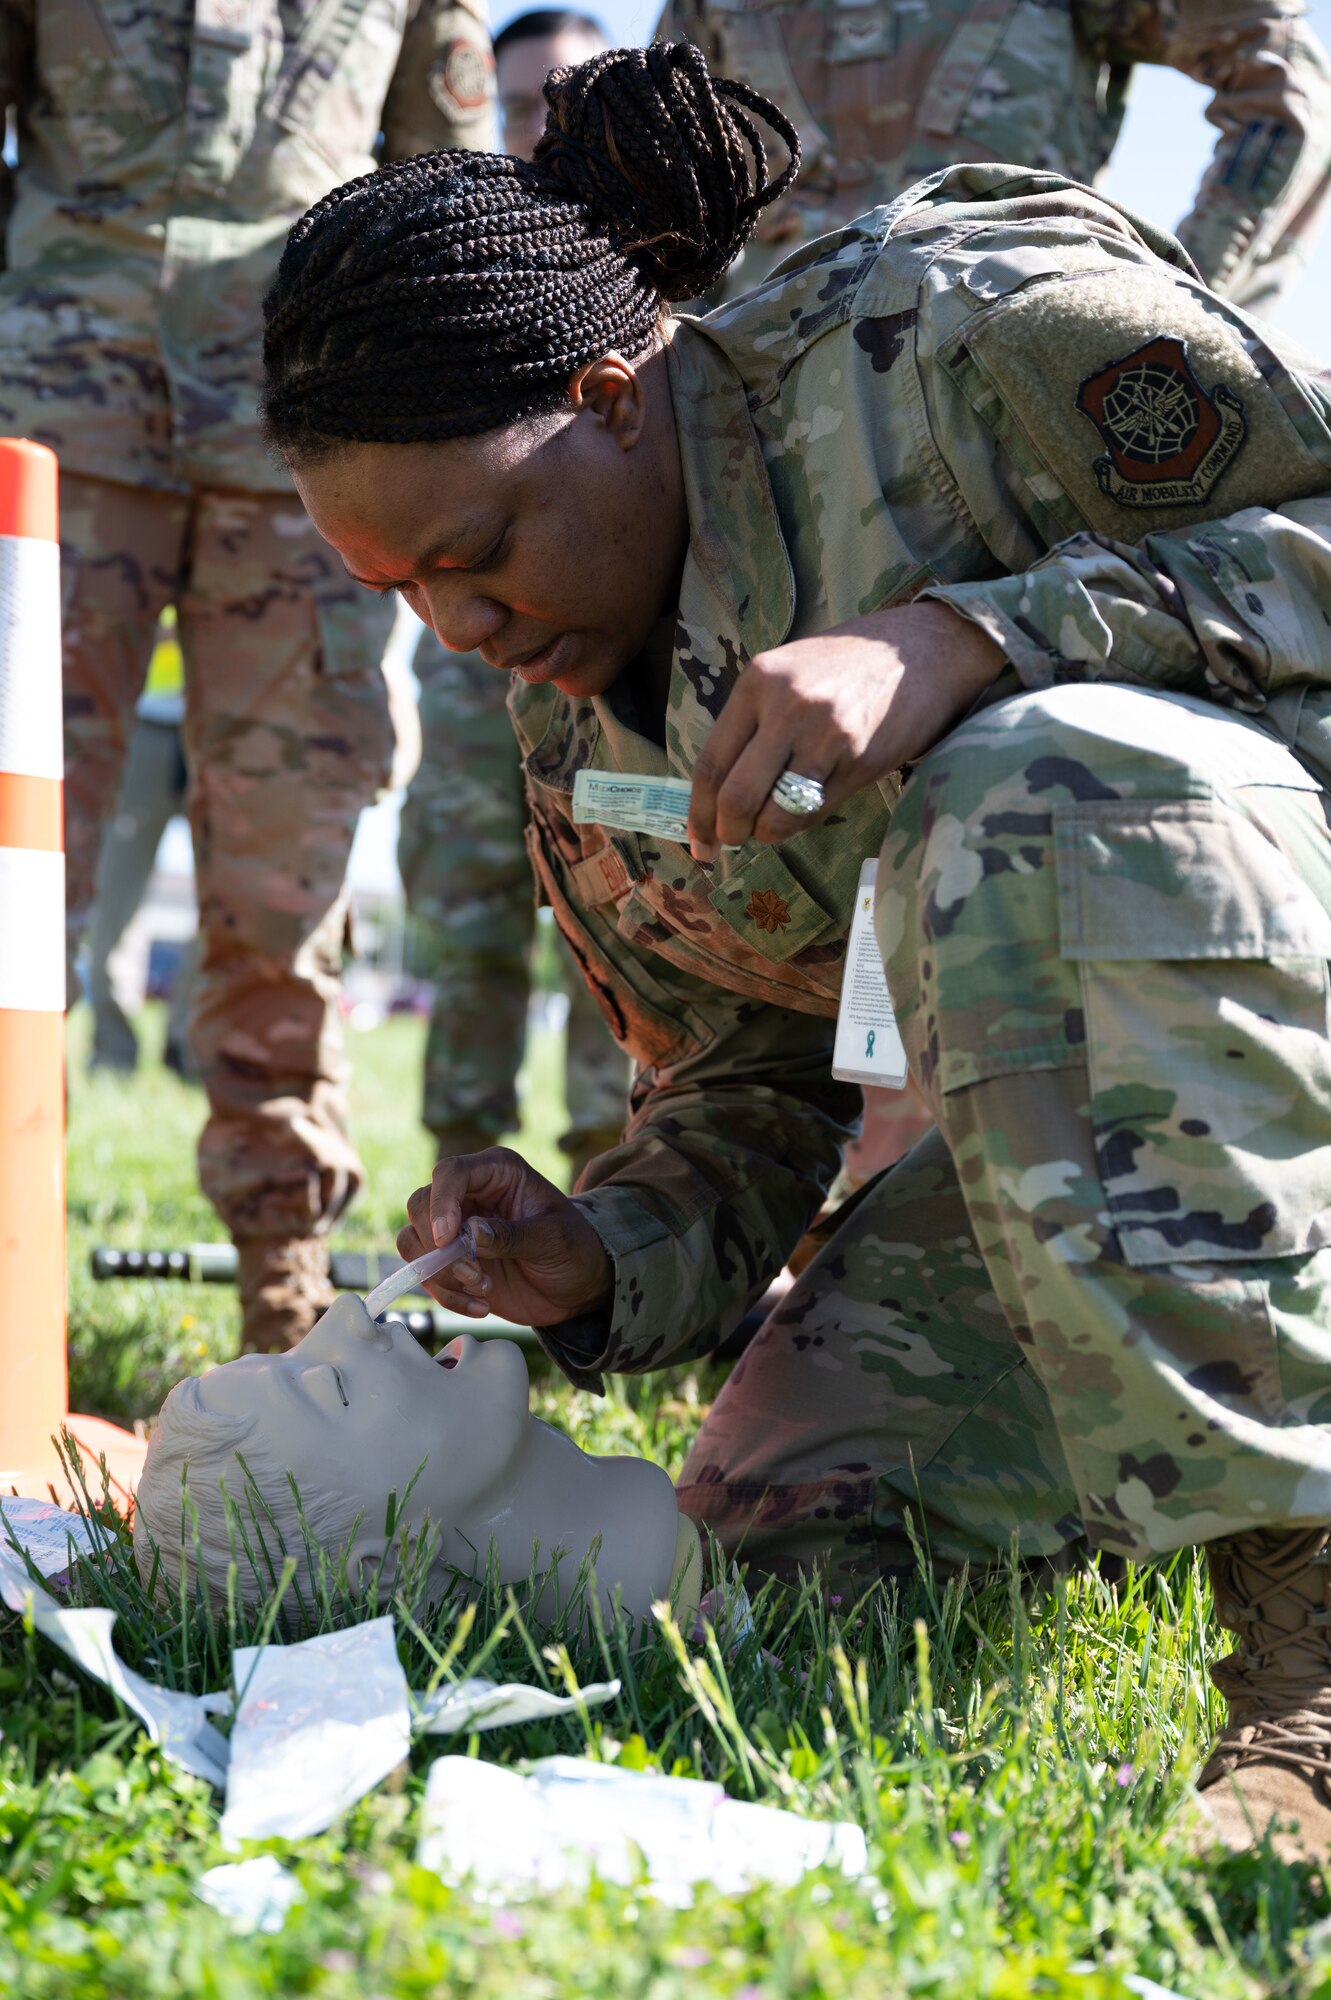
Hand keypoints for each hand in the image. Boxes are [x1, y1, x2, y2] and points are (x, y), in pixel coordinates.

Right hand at [398, 1147, 612, 1327]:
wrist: (578, 1286)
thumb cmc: (574, 1249)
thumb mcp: (554, 1239)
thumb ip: (513, 1234)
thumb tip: (471, 1232)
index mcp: (498, 1172)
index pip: (451, 1173)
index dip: (442, 1203)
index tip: (448, 1240)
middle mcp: (469, 1194)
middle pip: (420, 1205)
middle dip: (438, 1245)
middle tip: (473, 1273)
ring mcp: (455, 1229)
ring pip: (414, 1241)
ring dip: (440, 1272)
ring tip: (483, 1288)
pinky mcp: (450, 1262)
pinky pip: (424, 1274)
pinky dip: (447, 1295)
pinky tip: (480, 1305)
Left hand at [687, 601, 1002, 859]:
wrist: (921, 653)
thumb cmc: (848, 667)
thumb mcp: (789, 673)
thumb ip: (754, 722)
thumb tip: (719, 793)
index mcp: (758, 681)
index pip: (711, 762)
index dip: (697, 812)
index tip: (696, 841)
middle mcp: (787, 706)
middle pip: (735, 796)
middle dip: (727, 833)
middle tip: (732, 842)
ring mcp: (825, 734)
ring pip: (775, 814)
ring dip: (767, 834)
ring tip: (774, 825)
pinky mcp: (860, 759)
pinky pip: (816, 812)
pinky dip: (804, 822)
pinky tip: (810, 807)